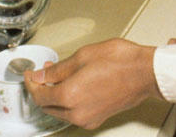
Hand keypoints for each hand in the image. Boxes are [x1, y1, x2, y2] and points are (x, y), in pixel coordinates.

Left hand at [25, 39, 160, 129]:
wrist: (145, 73)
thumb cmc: (120, 60)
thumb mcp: (84, 56)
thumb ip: (58, 69)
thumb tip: (41, 75)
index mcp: (69, 96)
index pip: (39, 94)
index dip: (31, 83)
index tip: (30, 74)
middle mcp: (75, 113)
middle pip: (47, 106)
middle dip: (41, 90)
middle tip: (44, 72)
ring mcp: (86, 119)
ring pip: (60, 111)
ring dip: (55, 96)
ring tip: (60, 76)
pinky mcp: (97, 119)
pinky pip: (74, 114)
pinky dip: (68, 102)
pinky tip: (74, 86)